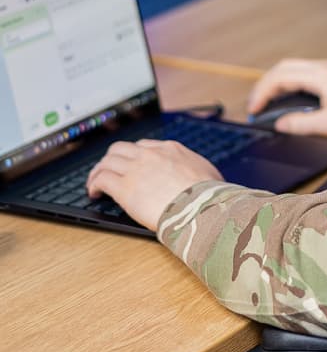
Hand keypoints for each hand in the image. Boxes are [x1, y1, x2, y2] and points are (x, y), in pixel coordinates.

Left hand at [87, 140, 222, 231]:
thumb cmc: (208, 194)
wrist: (199, 205)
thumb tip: (202, 176)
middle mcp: (150, 154)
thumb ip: (196, 169)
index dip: (133, 156)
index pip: (143, 146)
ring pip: (106, 161)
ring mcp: (136, 169)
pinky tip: (94, 193)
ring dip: (98, 171)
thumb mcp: (207, 171)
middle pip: (120, 148)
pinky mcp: (124, 188)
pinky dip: (94, 184)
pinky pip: (101, 179)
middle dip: (111, 159)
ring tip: (95, 183)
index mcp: (171, 149)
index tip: (131, 166)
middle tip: (108, 171)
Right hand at [247, 59, 326, 140]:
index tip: (253, 109)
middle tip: (255, 105)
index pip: (281, 76)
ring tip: (269, 103)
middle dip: (266, 84)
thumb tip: (279, 124)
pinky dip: (294, 83)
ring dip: (280, 83)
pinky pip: (308, 73)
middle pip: (285, 67)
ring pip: (297, 68)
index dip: (262, 92)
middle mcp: (326, 67)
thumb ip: (302, 124)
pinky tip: (292, 99)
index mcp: (322, 75)